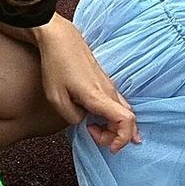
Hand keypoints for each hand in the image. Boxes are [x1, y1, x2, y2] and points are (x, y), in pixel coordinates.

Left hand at [37, 16, 139, 150]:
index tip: (109, 147)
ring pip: (125, 112)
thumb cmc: (56, 65)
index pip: (126, 121)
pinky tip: (107, 122)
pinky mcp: (105, 82)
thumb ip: (72, 117)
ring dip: (114, 126)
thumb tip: (84, 120)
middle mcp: (109, 91)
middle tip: (91, 133)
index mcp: (98, 97)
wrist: (59, 39)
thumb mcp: (56, 98)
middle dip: (115, 136)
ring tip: (96, 130)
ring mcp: (109, 85)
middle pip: (128, 120)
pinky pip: (118, 104)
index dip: (122, 139)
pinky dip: (115, 117)